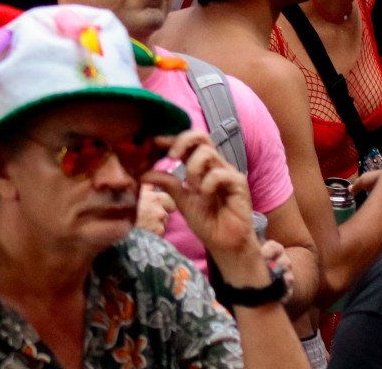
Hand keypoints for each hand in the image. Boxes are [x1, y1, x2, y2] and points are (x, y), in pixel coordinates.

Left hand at [141, 131, 259, 270]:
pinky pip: (220, 173)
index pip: (187, 143)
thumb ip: (167, 184)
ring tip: (192, 187)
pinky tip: (205, 194)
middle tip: (172, 156)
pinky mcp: (238, 184)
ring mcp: (227, 173)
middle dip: (183, 141)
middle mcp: (214, 165)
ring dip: (194, 168)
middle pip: (201, 136)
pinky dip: (207, 182)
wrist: (224, 244)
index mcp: (200, 167)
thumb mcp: (181, 200)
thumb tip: (143, 173)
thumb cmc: (207, 222)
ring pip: (207, 152)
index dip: (170, 138)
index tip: (152, 141)